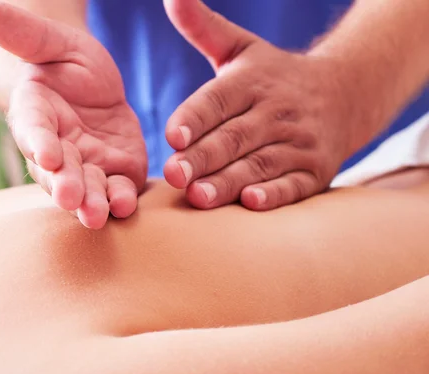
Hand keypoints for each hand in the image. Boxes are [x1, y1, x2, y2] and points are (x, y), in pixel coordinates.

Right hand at [0, 1, 147, 228]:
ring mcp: (86, 165)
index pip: (33, 130)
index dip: (38, 142)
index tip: (46, 153)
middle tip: (70, 197)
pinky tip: (127, 206)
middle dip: (64, 185)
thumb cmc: (65, 62)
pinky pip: (118, 190)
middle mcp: (56, 148)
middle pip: (57, 172)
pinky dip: (122, 200)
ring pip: (86, 189)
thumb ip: (24, 34)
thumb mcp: (51, 41)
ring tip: (97, 215)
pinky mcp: (116, 172)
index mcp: (35, 115)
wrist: (93, 87)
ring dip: (90, 203)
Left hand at [163, 0, 358, 210]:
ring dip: (230, 181)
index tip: (171, 136)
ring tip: (201, 197)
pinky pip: (295, 184)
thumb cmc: (273, 76)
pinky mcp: (316, 169)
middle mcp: (276, 110)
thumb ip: (203, 28)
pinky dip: (275, 194)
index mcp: (251, 82)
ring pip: (260, 163)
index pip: (217, 101)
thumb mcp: (240, 48)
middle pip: (234, 137)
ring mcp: (299, 141)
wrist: (343, 94)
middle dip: (203, 157)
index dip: (194, 118)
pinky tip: (252, 203)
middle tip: (174, 175)